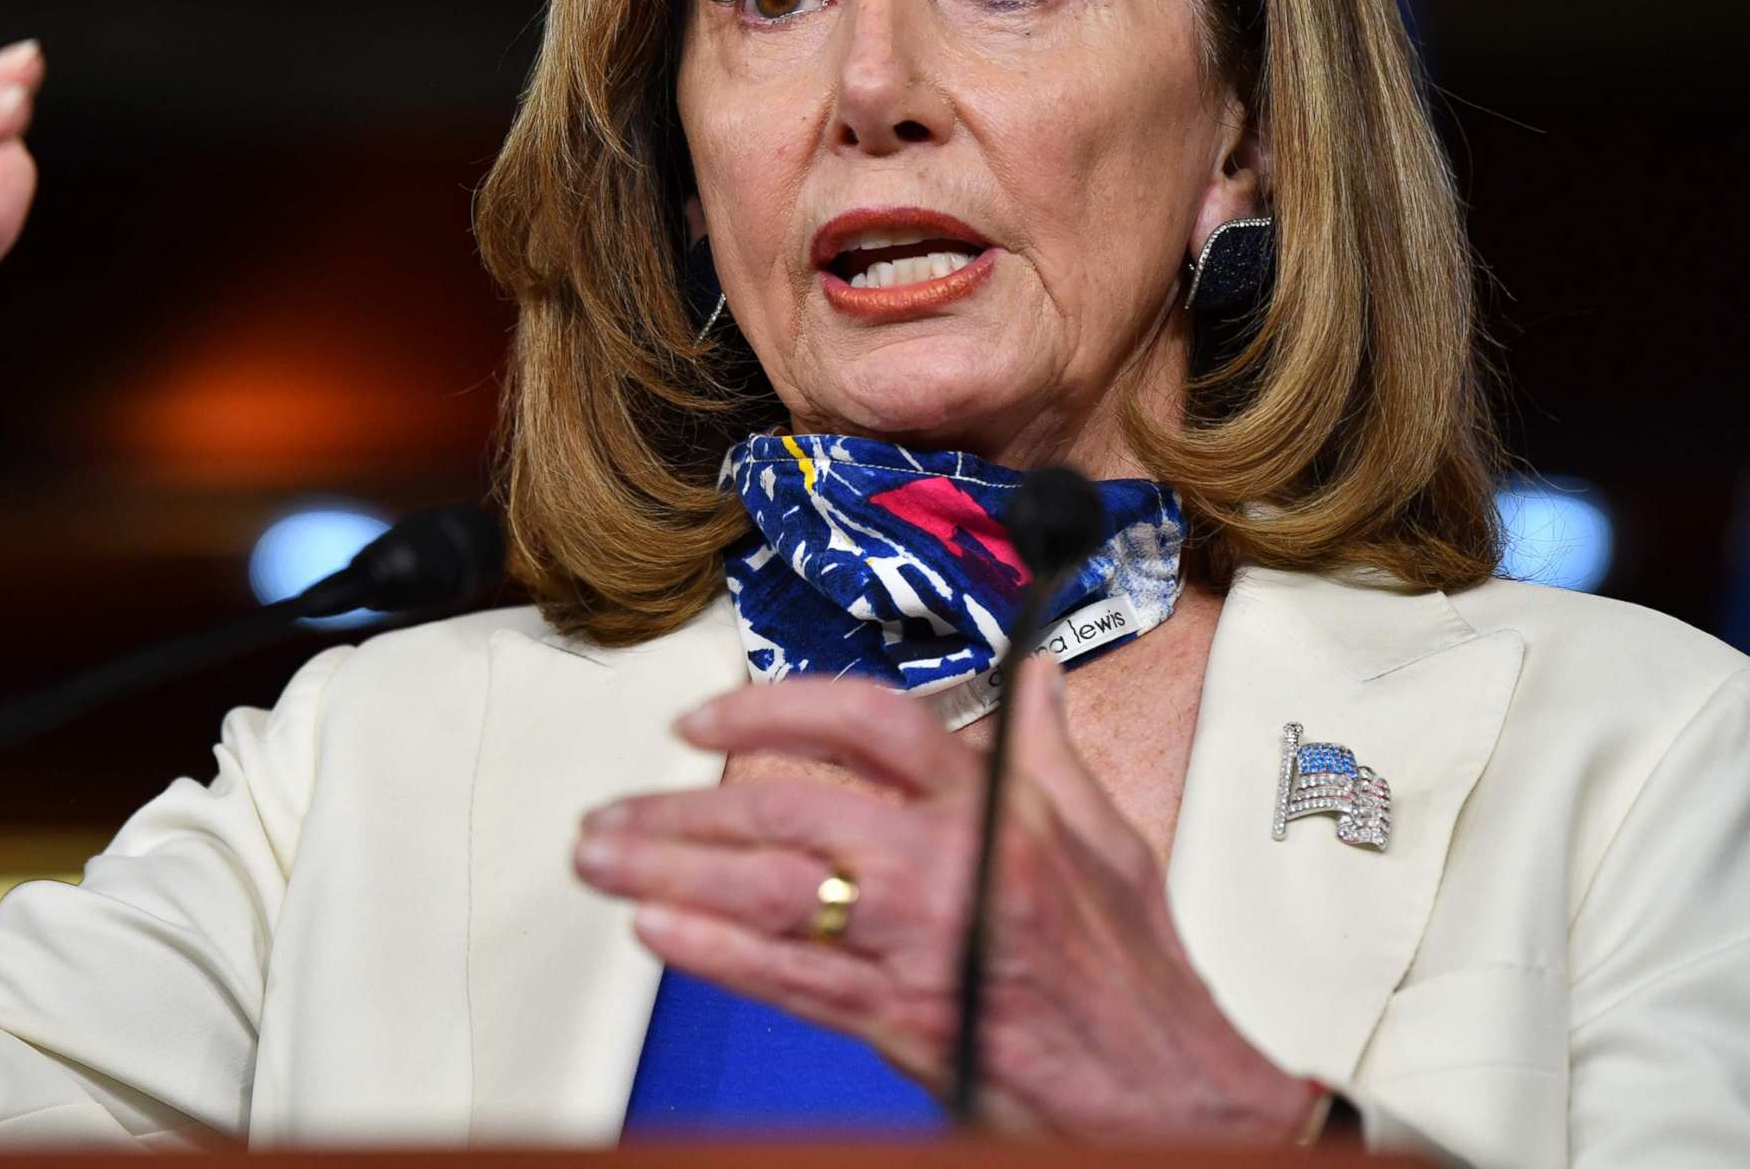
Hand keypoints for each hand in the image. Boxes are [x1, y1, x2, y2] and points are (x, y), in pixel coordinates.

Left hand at [571, 652, 1312, 1143]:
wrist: (1165, 1093)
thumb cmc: (1132, 974)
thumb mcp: (1104, 836)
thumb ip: (1048, 749)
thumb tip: (1033, 676)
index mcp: (994, 806)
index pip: (869, 721)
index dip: (773, 709)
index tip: (702, 719)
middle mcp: (949, 863)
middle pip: (788, 809)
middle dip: (682, 810)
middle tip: (611, 814)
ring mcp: (920, 942)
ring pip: (770, 892)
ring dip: (671, 873)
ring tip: (604, 862)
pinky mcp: (902, 1019)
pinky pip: (788, 977)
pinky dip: (713, 952)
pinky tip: (657, 931)